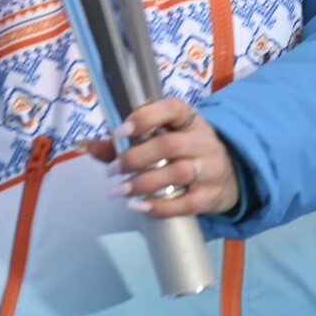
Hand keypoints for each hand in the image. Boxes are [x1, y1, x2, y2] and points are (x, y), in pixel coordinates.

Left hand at [87, 97, 241, 217]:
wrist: (231, 175)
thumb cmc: (184, 151)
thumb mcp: (161, 137)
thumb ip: (123, 142)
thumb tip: (84, 145)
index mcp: (188, 119)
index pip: (172, 108)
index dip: (145, 117)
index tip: (119, 131)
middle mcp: (203, 141)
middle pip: (169, 145)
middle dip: (135, 157)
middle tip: (112, 169)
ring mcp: (211, 169)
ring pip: (178, 174)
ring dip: (143, 183)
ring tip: (119, 190)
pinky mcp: (212, 196)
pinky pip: (187, 204)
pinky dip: (160, 207)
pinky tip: (138, 206)